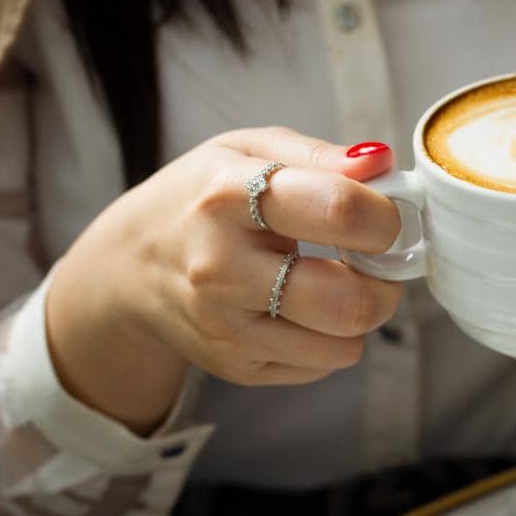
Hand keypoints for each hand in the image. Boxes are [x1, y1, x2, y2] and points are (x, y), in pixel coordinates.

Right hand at [47, 128, 402, 432]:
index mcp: (228, 197)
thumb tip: (384, 164)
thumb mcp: (248, 149)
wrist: (129, 266)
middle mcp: (222, 269)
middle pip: (349, 300)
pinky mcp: (236, 366)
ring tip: (342, 281)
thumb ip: (321, 156)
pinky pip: (323, 365)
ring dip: (364, 313)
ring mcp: (226, 327)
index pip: (338, 210)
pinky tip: (306, 307)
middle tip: (377, 259)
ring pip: (345, 344)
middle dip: (386, 280)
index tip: (387, 214)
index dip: (385, 214)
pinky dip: (333, 338)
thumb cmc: (203, 197)